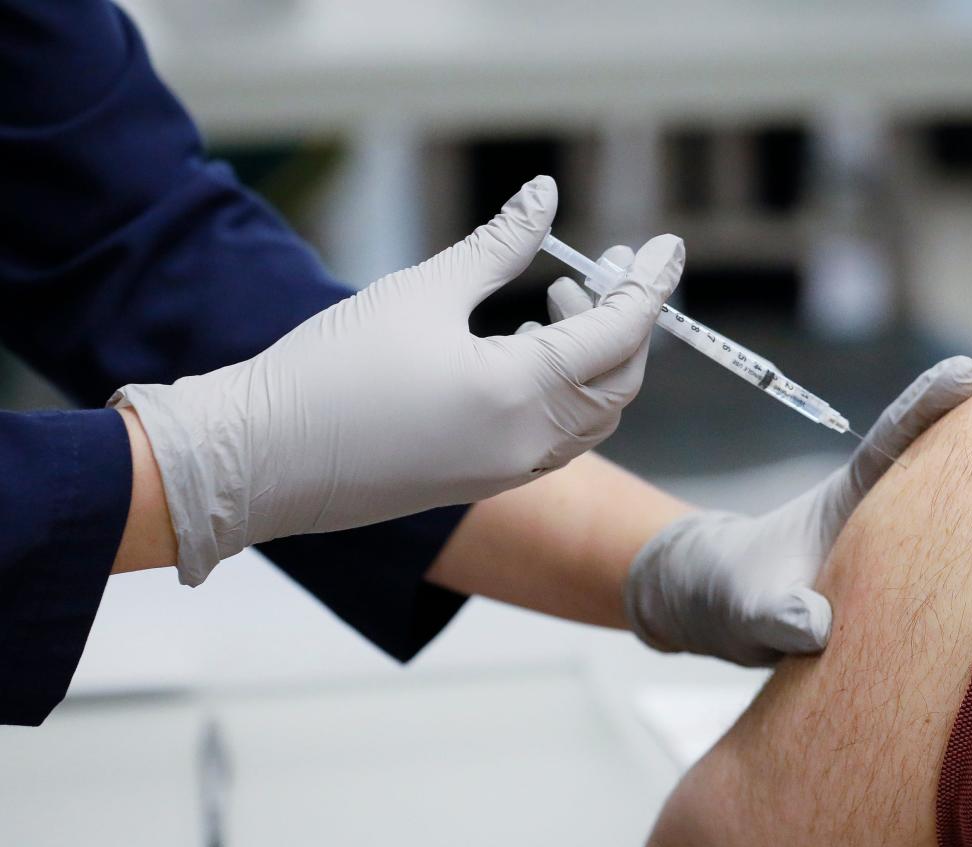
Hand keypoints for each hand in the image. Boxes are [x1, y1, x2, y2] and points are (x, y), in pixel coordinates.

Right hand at [112, 176, 685, 585]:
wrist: (261, 458)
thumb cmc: (332, 369)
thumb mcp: (422, 291)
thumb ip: (499, 245)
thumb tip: (545, 195)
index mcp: (520, 393)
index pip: (620, 333)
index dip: (650, 284)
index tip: (667, 246)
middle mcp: (528, 443)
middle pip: (619, 380)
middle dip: (626, 320)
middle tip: (599, 266)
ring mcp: (508, 471)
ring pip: (592, 415)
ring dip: (595, 358)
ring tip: (555, 301)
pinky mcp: (482, 482)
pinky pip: (557, 438)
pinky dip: (566, 393)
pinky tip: (526, 351)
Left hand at [621, 320, 971, 665]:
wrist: (729, 602)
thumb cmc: (730, 597)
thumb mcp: (741, 610)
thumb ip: (772, 615)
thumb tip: (815, 625)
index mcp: (848, 494)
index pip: (893, 442)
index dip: (927, 407)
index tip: (967, 373)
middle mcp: (890, 491)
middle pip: (961, 429)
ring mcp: (914, 510)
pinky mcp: (930, 541)